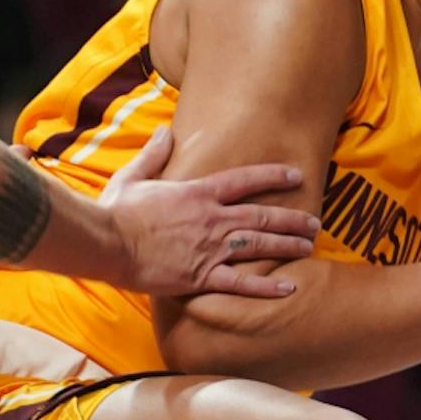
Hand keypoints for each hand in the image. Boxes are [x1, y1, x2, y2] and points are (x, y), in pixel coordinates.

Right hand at [102, 124, 318, 299]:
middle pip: (261, 216)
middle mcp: (211, 219)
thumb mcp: (134, 176)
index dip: (273, 177)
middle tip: (314, 221)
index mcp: (198, 193)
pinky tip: (289, 288)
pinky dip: (266, 287)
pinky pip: (240, 283)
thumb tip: (166, 131)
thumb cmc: (116, 211)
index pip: (245, 180)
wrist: (106, 243)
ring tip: (309, 246)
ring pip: (259, 246)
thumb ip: (155, 154)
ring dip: (288, 245)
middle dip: (292, 218)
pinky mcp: (201, 277)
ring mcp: (209, 249)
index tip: (296, 176)